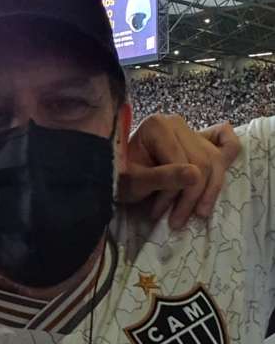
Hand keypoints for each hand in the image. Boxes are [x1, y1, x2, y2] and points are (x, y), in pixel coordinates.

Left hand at [119, 114, 239, 228]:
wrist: (117, 174)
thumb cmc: (122, 177)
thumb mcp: (136, 182)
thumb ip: (163, 178)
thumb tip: (196, 176)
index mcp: (158, 126)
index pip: (183, 162)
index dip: (177, 192)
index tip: (161, 214)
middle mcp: (177, 122)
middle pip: (202, 162)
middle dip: (192, 196)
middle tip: (176, 221)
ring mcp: (189, 130)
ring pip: (215, 161)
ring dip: (209, 191)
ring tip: (195, 215)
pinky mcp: (198, 140)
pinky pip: (224, 144)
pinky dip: (227, 157)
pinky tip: (221, 174)